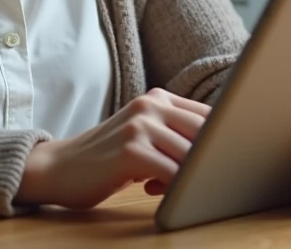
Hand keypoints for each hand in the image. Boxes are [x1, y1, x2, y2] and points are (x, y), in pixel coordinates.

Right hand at [14, 88, 209, 209]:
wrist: (59, 167)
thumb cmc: (107, 158)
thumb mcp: (142, 135)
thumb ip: (173, 135)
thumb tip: (219, 152)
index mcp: (158, 98)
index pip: (209, 114)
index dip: (224, 138)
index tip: (231, 158)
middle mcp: (150, 105)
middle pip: (206, 131)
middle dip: (213, 158)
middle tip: (211, 179)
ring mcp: (140, 126)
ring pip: (190, 154)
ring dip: (191, 177)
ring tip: (172, 188)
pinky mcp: (130, 151)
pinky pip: (172, 173)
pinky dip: (176, 188)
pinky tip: (155, 192)